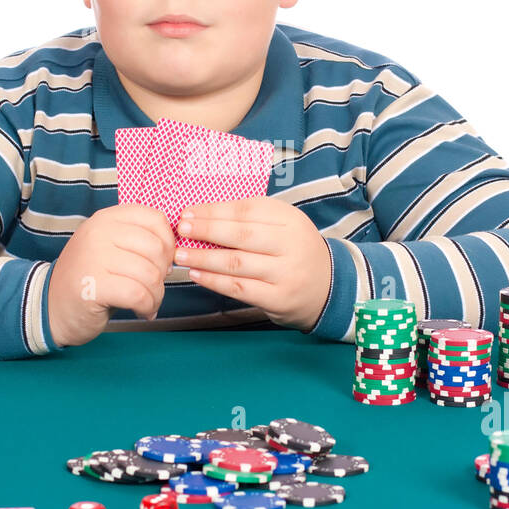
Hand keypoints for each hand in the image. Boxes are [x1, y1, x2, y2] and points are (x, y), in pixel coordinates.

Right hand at [46, 204, 175, 347]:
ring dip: (156, 295)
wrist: (50, 306)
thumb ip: (138, 240)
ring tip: (147, 303)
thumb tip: (176, 251)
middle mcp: (99, 232)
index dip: (168, 242)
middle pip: (157, 248)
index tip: (162, 261)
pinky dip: (147, 307)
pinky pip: (139, 295)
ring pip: (151, 274)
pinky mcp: (94, 285)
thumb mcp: (109, 247)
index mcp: (106, 218)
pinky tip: (142, 312)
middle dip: (163, 273)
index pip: (155, 218)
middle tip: (152, 286)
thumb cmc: (88, 278)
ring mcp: (95, 257)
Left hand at [173, 197, 331, 332]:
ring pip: (237, 263)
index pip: (247, 210)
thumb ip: (250, 219)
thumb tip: (203, 215)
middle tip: (181, 230)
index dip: (214, 211)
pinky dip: (214, 281)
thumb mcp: (283, 225)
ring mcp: (285, 273)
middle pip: (241, 235)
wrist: (328, 286)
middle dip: (206, 231)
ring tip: (180, 254)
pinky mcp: (278, 298)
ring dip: (204, 258)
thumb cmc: (294, 250)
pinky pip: (239, 288)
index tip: (189, 213)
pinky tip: (197, 274)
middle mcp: (290, 245)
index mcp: (290, 219)